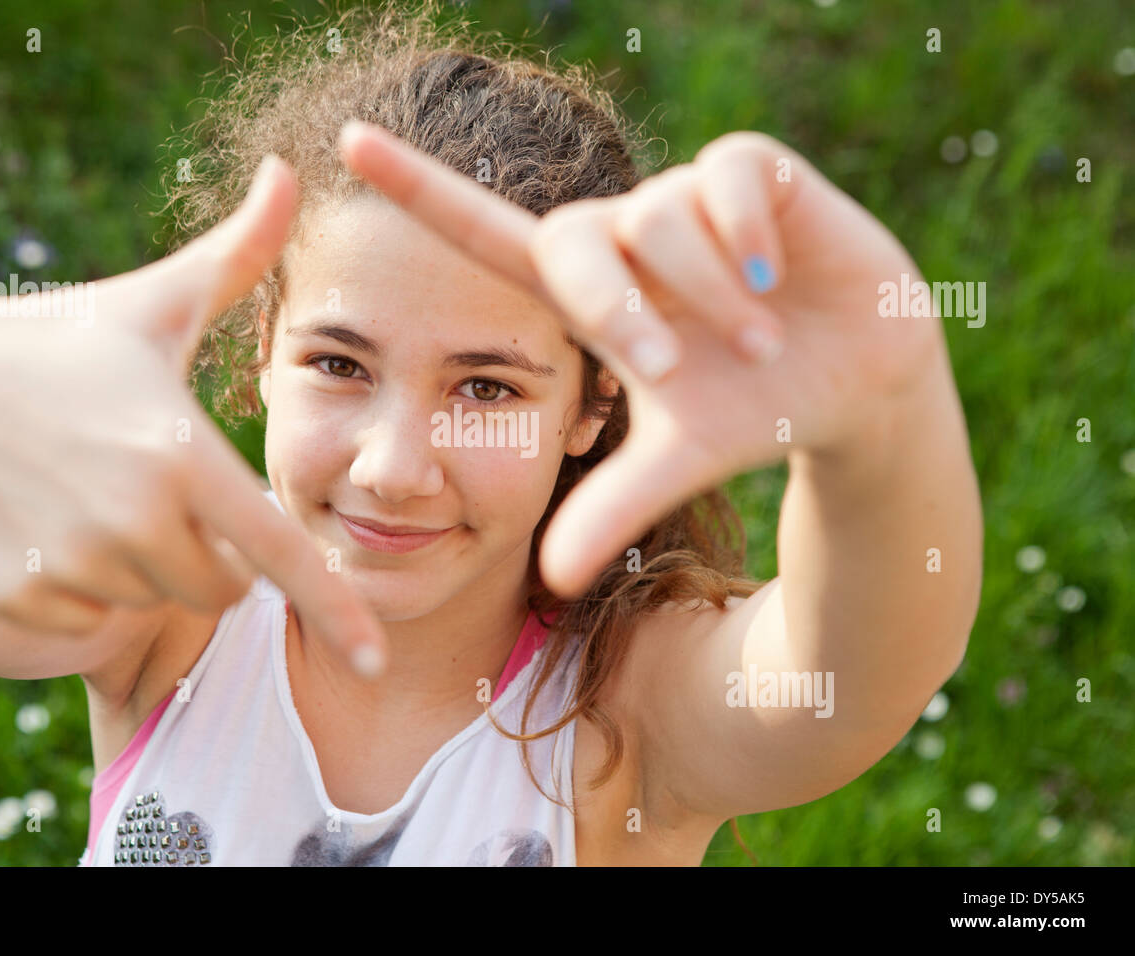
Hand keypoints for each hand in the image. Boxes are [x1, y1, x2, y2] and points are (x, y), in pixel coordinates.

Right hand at [0, 156, 387, 673]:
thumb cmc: (69, 345)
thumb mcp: (156, 302)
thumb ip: (239, 253)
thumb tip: (294, 166)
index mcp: (180, 452)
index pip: (279, 548)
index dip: (336, 608)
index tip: (377, 660)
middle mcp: (130, 518)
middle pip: (224, 588)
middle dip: (216, 554)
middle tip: (170, 493)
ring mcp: (68, 563)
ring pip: (157, 601)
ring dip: (149, 563)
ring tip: (103, 494)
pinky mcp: (17, 594)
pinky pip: (93, 620)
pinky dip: (91, 585)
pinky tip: (60, 522)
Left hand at [339, 121, 945, 596]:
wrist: (856, 383)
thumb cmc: (754, 410)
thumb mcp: (678, 460)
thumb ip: (609, 505)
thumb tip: (546, 578)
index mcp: (587, 295)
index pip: (486, 229)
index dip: (419, 189)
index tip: (346, 143)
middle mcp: (624, 238)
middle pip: (574, 241)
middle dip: (621, 314)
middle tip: (674, 372)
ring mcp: (686, 201)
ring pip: (660, 218)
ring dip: (709, 296)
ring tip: (762, 342)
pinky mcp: (755, 173)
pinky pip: (727, 177)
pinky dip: (747, 232)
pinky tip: (776, 274)